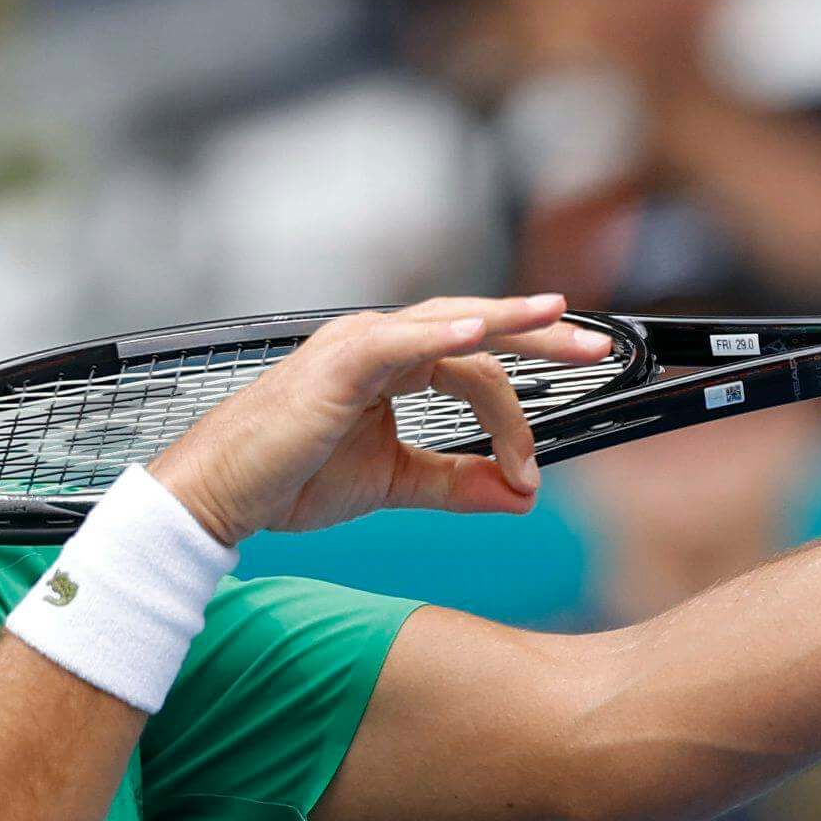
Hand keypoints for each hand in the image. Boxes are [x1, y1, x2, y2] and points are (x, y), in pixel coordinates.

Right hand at [147, 297, 619, 547]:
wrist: (220, 497)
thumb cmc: (289, 481)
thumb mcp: (392, 482)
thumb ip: (455, 482)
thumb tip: (520, 496)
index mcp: (390, 363)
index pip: (475, 371)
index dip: (514, 421)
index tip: (530, 476)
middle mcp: (378, 342)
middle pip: (475, 327)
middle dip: (541, 337)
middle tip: (600, 347)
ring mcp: (357, 345)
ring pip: (449, 323)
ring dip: (510, 325)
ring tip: (563, 325)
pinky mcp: (338, 363)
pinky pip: (400, 340)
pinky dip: (443, 333)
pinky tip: (482, 333)